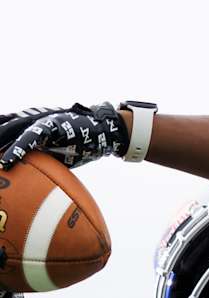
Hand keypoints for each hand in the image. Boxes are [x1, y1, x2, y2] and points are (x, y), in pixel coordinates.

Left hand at [0, 102, 128, 170]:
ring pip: (11, 131)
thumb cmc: (81, 141)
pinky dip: (17, 150)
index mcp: (32, 122)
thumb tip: (36, 172)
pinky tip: (6, 161)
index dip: (0, 133)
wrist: (102, 129)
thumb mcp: (58, 149)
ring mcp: (41, 119)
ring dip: (0, 144)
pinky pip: (29, 138)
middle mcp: (33, 118)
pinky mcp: (50, 125)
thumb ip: (44, 155)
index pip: (7, 124)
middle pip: (4, 126)